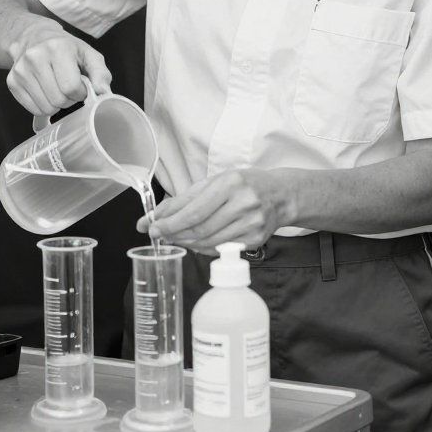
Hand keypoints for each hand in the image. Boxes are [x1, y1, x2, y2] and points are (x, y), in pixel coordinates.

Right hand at [5, 20, 111, 117]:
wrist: (33, 36)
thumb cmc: (66, 47)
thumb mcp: (88, 53)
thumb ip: (100, 73)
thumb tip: (103, 93)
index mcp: (57, 48)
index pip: (71, 87)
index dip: (80, 92)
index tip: (81, 86)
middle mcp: (35, 57)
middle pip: (58, 99)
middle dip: (69, 100)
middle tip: (70, 89)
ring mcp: (21, 70)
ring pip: (45, 107)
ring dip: (57, 104)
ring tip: (58, 89)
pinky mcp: (12, 82)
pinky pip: (33, 109)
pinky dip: (44, 106)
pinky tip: (46, 92)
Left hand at [136, 169, 289, 253]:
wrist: (280, 195)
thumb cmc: (243, 184)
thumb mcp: (214, 182)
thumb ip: (184, 199)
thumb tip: (153, 216)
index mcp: (231, 184)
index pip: (194, 211)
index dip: (170, 223)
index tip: (152, 228)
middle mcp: (243, 204)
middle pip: (200, 229)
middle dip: (175, 234)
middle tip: (160, 235)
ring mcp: (251, 224)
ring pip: (209, 242)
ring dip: (186, 243)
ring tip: (176, 238)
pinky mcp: (255, 240)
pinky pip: (221, 249)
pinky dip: (203, 248)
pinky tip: (195, 242)